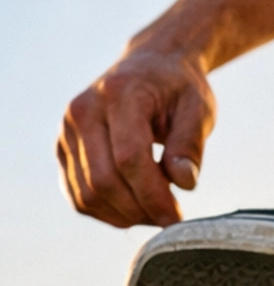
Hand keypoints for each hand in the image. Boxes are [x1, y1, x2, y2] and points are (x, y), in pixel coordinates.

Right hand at [58, 46, 215, 228]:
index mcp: (119, 94)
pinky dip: (105, 212)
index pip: (129, 157)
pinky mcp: (63, 149)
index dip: (153, 195)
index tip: (177, 217)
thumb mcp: (198, 109)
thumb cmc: (178, 89)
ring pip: (86, 194)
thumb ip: (190, 145)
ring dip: (123, 215)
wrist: (151, 66)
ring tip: (155, 212)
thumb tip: (184, 184)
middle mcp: (83, 111)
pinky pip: (77, 195)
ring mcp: (67, 131)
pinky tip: (134, 210)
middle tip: (170, 219)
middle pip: (103, 180)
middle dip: (139, 210)